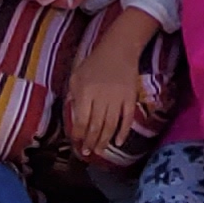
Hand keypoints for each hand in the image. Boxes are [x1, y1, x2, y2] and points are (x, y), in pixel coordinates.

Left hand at [64, 10, 161, 159]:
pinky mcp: (130, 99)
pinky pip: (127, 120)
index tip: (76, 143)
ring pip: (110, 126)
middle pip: (96, 127)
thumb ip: (73, 96)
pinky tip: (118, 142)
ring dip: (104, 141)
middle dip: (90, 142)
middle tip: (87, 153)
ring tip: (99, 151)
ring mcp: (118, 99)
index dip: (78, 135)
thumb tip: (73, 117)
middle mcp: (101, 97)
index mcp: (85, 92)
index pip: (81, 121)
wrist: (119, 50)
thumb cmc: (94, 63)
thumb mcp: (76, 76)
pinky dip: (123, 133)